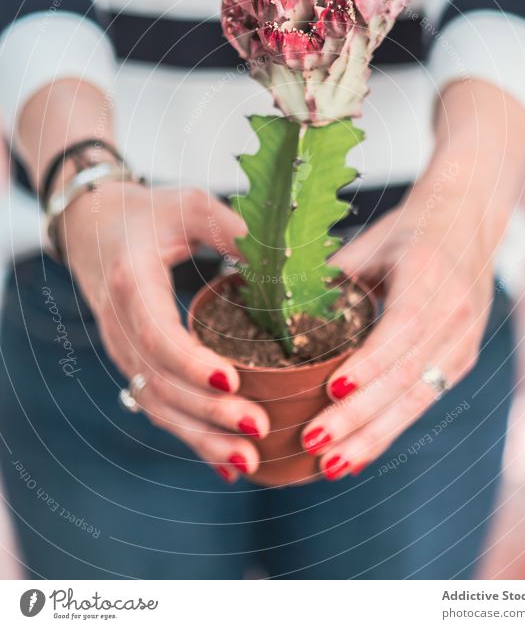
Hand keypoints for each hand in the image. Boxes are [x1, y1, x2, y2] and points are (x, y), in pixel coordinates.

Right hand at [61, 181, 267, 482]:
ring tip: (248, 460)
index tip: (232, 380)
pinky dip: (190, 434)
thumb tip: (286, 259)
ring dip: (201, 436)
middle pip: (159, 382)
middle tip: (258, 428)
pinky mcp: (133, 362)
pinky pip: (158, 405)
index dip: (191, 362)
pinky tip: (225, 461)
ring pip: (156, 404)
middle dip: (208, 412)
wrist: (95, 226)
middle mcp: (120, 324)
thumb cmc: (148, 212)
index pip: (157, 333)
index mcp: (132, 282)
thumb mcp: (190, 205)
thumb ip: (233, 229)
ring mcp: (123, 349)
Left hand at [301, 173, 497, 479]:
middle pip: (407, 376)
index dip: (368, 364)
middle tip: (314, 443)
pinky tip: (357, 453)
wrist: (467, 224)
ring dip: (372, 436)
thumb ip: (332, 276)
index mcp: (429, 275)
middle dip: (359, 416)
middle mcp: (455, 313)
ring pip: (417, 399)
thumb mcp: (370, 242)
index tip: (331, 391)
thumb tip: (277, 310)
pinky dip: (388, 430)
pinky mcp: (462, 361)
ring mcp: (463, 342)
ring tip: (331, 465)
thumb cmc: (408, 231)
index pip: (402, 329)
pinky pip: (423, 401)